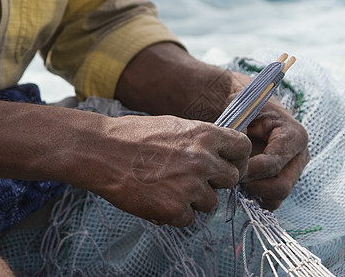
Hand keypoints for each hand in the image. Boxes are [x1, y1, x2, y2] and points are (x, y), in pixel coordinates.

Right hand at [75, 115, 250, 226]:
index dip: (237, 158)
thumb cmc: (133, 136)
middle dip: (216, 181)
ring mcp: (190, 186)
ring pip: (211, 202)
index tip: (228, 164)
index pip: (242, 149)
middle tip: (194, 179)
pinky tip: (157, 198)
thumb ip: (201, 140)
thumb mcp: (175, 126)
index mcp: (205, 135)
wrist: (102, 151)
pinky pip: (189, 218)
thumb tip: (219, 154)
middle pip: (232, 179)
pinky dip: (175, 213)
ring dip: (195, 200)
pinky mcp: (174, 209)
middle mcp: (203, 160)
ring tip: (169, 187)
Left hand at [240, 96, 309, 209]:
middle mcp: (299, 156)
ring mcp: (294, 172)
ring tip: (237, 178)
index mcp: (294, 136)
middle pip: (280, 187)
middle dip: (253, 185)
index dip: (249, 170)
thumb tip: (237, 151)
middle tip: (233, 176)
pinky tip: (242, 183)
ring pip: (277, 197)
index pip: (273, 164)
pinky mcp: (285, 181)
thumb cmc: (248, 108)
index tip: (231, 166)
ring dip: (254, 193)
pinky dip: (256, 197)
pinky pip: (272, 201)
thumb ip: (239, 128)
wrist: (253, 111)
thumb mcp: (243, 109)